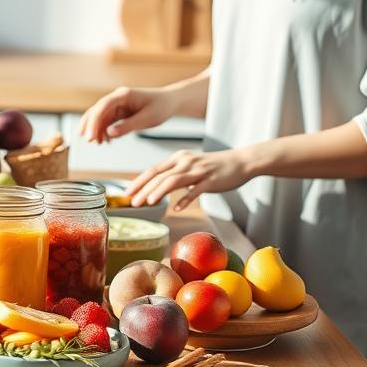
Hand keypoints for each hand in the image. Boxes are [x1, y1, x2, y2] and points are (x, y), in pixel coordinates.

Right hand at [79, 86, 177, 143]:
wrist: (170, 102)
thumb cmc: (161, 107)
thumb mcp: (147, 118)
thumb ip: (128, 126)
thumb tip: (109, 134)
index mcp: (123, 95)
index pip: (103, 107)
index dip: (94, 122)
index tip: (91, 136)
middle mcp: (117, 98)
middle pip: (96, 110)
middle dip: (90, 126)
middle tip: (89, 141)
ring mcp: (117, 105)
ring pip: (99, 116)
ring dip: (96, 129)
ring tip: (97, 143)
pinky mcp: (119, 112)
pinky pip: (106, 121)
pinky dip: (103, 130)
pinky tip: (105, 141)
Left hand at [126, 149, 254, 210]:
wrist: (240, 161)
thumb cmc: (212, 166)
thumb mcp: (189, 164)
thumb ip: (174, 173)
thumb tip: (155, 186)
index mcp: (178, 158)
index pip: (153, 170)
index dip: (138, 181)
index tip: (126, 193)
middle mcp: (185, 162)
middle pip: (160, 176)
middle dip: (144, 189)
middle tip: (133, 202)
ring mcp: (198, 171)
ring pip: (174, 181)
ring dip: (159, 192)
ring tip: (148, 203)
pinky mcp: (211, 180)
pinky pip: (196, 190)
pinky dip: (185, 199)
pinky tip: (176, 208)